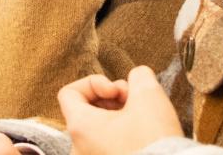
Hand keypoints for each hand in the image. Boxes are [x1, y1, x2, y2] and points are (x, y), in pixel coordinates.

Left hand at [59, 66, 183, 154]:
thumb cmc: (154, 140)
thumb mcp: (149, 94)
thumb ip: (139, 76)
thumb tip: (137, 78)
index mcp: (79, 128)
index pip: (68, 93)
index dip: (94, 82)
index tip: (117, 91)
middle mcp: (78, 148)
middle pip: (86, 110)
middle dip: (113, 99)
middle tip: (136, 101)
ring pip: (99, 128)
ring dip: (120, 116)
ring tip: (144, 117)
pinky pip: (107, 145)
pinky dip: (123, 134)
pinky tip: (145, 134)